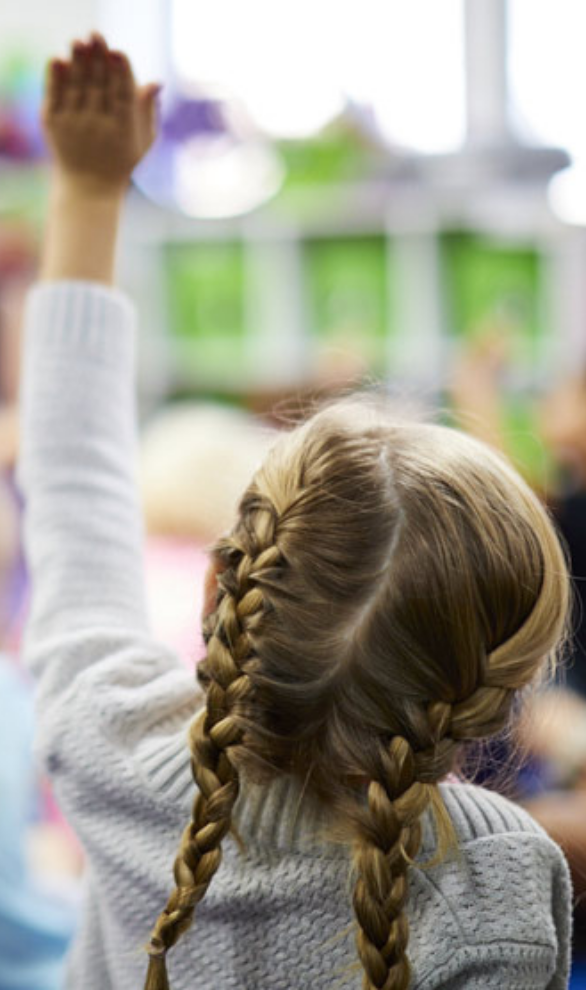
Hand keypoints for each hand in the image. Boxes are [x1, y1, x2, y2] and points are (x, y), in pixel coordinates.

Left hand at [42, 33, 159, 196]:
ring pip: (77, 88)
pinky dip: (56, 78)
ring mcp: (75, 125)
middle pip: (99, 87)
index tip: (118, 52)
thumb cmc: (121, 161)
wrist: (88, 188)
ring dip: (77, 63)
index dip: (120, 73)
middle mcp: (99, 127)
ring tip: (78, 42)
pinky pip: (55, 97)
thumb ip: (148, 111)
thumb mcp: (142, 141)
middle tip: (96, 36)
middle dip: (98, 60)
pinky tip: (58, 60)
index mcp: (123, 130)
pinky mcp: (54, 125)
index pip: (123, 96)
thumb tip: (155, 82)